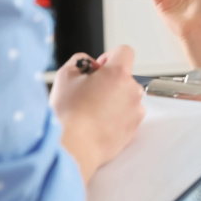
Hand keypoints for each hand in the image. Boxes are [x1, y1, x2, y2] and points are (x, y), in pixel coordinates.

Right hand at [50, 45, 144, 182]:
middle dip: (109, 82)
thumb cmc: (68, 114)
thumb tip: (91, 65)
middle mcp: (132, 90)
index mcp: (118, 74)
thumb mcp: (65, 75)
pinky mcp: (134, 129)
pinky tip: (97, 124)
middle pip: (124, 77)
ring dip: (113, 100)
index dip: (110, 57)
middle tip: (88, 94)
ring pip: (126, 98)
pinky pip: (126, 116)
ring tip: (91, 112)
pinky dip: (115, 118)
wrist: (73, 148)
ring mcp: (135, 111)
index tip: (99, 68)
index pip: (125, 52)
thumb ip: (81, 61)